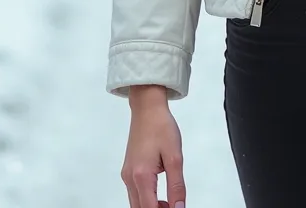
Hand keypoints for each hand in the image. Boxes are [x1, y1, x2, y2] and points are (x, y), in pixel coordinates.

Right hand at [121, 92, 185, 207]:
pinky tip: (159, 194)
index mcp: (141, 176)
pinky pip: (135, 193)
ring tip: (169, 202)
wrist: (148, 108)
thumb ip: (177, 186)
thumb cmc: (161, 126)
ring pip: (136, 203)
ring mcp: (127, 174)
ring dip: (151, 207)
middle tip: (174, 206)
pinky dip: (146, 199)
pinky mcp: (128, 170)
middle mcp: (130, 178)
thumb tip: (179, 207)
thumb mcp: (175, 157)